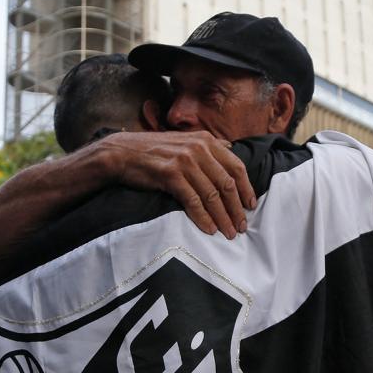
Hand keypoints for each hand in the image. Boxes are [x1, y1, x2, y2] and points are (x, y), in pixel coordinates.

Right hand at [100, 131, 256, 238]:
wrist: (122, 152)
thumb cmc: (154, 151)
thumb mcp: (184, 141)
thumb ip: (207, 146)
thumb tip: (230, 148)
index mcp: (206, 140)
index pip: (236, 166)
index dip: (246, 188)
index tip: (251, 206)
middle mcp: (199, 148)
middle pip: (227, 183)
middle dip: (236, 208)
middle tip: (241, 227)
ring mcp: (185, 161)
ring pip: (212, 195)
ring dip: (222, 217)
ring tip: (228, 233)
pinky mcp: (171, 175)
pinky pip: (193, 201)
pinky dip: (203, 217)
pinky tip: (209, 229)